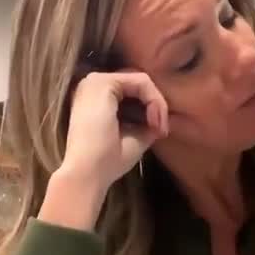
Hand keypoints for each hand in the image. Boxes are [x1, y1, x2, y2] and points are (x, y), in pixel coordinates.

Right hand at [62, 69, 167, 190]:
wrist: (88, 173)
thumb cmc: (108, 161)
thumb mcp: (135, 137)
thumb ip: (147, 121)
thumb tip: (166, 115)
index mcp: (96, 98)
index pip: (133, 92)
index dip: (152, 108)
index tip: (160, 133)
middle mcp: (92, 86)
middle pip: (138, 84)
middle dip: (157, 105)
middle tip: (161, 131)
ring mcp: (95, 82)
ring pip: (142, 81)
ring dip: (158, 103)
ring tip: (158, 128)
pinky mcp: (102, 83)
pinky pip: (141, 81)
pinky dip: (154, 100)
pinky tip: (153, 120)